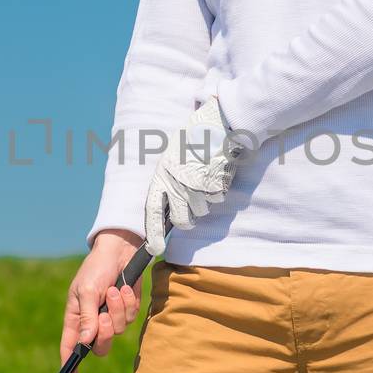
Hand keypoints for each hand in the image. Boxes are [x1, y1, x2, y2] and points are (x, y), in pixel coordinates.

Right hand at [60, 230, 143, 372]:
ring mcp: (111, 315)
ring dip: (118, 310)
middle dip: (104, 333)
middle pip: (99, 346)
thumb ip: (87, 316)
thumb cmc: (97, 267)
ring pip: (117, 330)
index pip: (71, 346)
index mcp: (76, 316)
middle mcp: (92, 320)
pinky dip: (129, 303)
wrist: (120, 249)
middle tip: (104, 315)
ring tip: (114, 289)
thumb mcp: (87, 289)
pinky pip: (131, 317)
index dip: (70, 365)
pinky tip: (125, 288)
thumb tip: (85, 342)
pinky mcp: (127, 309)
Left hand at [143, 93, 244, 255]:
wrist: (218, 121)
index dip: (153, 234)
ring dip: (205, 200)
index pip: (154, 212)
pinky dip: (219, 189)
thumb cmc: (193, 136)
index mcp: (162, 176)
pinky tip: (216, 171)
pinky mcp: (217, 186)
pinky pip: (218, 198)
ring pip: (203, 210)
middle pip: (183, 221)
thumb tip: (167, 204)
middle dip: (188, 219)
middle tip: (192, 204)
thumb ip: (168, 178)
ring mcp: (199, 187)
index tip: (155, 250)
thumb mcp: (171, 154)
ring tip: (205, 176)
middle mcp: (179, 185)